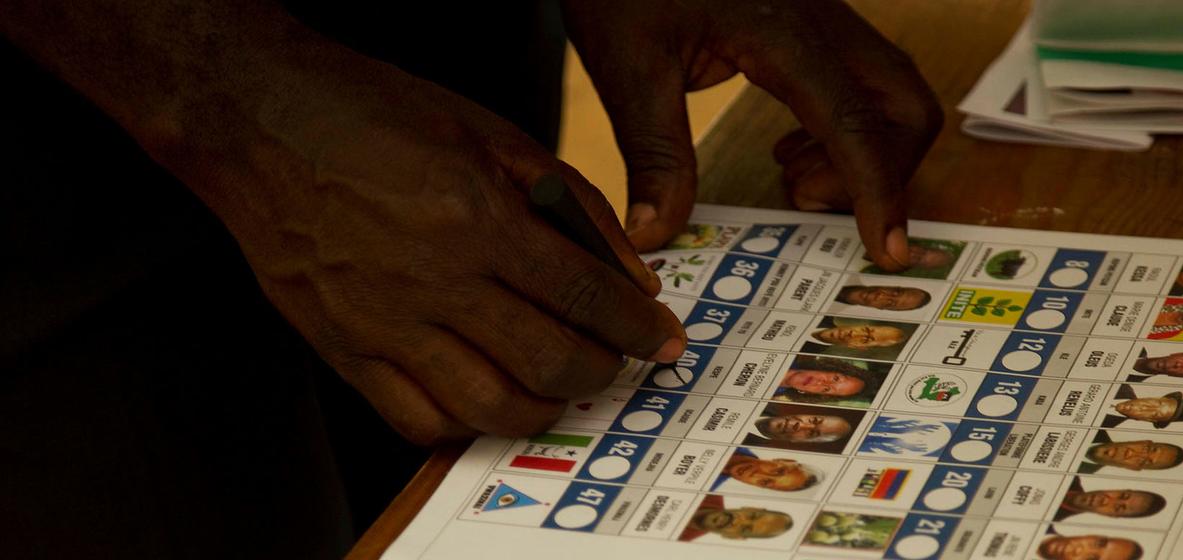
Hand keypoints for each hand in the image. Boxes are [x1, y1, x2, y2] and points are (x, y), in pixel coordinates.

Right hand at [152, 42, 685, 442]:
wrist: (257, 120)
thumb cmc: (374, 113)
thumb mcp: (491, 131)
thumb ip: (572, 202)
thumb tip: (630, 271)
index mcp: (476, 216)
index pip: (585, 295)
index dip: (638, 328)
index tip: (662, 341)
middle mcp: (432, 280)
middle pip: (548, 362)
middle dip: (602, 372)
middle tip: (617, 364)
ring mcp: (381, 322)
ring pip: (487, 405)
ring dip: (543, 407)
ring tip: (560, 386)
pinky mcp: (340, 347)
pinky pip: (414, 418)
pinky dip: (465, 422)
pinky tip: (486, 398)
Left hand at [564, 0, 942, 270]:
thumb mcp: (628, 68)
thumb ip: (653, 155)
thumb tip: (655, 233)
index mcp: (783, 34)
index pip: (854, 122)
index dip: (878, 192)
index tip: (888, 251)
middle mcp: (821, 22)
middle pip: (906, 104)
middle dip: (884, 171)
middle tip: (810, 201)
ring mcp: (826, 18)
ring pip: (894, 93)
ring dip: (867, 152)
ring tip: (796, 180)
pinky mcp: (815, 24)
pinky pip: (865, 82)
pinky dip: (850, 129)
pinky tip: (791, 149)